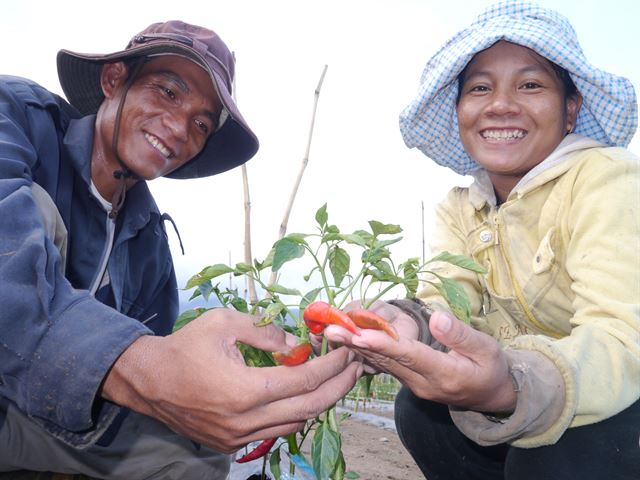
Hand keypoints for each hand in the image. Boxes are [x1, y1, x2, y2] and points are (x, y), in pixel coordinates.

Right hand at [102, 309, 361, 452]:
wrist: (148, 380)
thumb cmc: (184, 347)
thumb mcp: (224, 323)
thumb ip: (264, 331)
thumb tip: (294, 344)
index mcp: (243, 390)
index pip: (302, 382)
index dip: (330, 366)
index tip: (347, 351)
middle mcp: (244, 421)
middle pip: (308, 409)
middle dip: (337, 387)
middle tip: (355, 367)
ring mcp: (237, 437)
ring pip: (294, 425)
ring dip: (320, 403)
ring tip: (336, 380)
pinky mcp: (230, 444)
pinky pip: (274, 432)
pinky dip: (295, 415)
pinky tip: (303, 397)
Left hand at [324, 309, 515, 413]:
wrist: (491, 395)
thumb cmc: (491, 369)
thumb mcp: (488, 350)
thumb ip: (461, 335)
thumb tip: (436, 317)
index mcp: (445, 374)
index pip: (410, 356)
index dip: (385, 345)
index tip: (361, 335)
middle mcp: (423, 383)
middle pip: (387, 360)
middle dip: (358, 344)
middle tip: (332, 329)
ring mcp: (413, 384)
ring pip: (381, 364)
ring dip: (356, 348)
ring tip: (332, 331)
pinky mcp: (408, 380)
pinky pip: (384, 366)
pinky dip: (365, 352)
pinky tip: (347, 340)